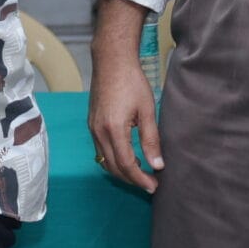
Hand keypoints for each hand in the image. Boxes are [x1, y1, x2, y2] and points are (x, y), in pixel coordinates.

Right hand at [89, 51, 162, 193]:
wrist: (111, 61)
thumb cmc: (132, 82)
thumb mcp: (147, 110)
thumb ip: (151, 140)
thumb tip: (158, 165)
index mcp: (114, 129)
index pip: (126, 165)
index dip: (140, 179)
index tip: (154, 186)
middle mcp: (99, 132)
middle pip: (113, 167)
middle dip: (131, 179)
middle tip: (150, 184)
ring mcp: (92, 128)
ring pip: (104, 161)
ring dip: (121, 171)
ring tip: (140, 173)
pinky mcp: (91, 124)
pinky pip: (100, 150)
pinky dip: (113, 160)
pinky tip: (127, 157)